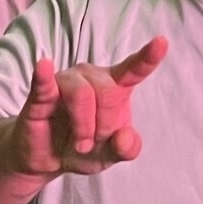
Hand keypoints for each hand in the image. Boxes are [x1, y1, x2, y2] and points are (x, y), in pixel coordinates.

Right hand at [7, 38, 167, 179]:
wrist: (48, 161)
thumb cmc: (83, 148)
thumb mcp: (111, 155)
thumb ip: (126, 148)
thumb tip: (125, 136)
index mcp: (115, 87)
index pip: (134, 69)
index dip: (148, 57)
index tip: (162, 42)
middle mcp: (91, 77)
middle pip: (107, 92)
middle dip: (104, 125)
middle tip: (94, 142)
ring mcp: (65, 82)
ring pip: (82, 94)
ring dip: (84, 127)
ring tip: (80, 143)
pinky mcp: (41, 95)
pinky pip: (44, 82)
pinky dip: (44, 75)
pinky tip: (44, 65)